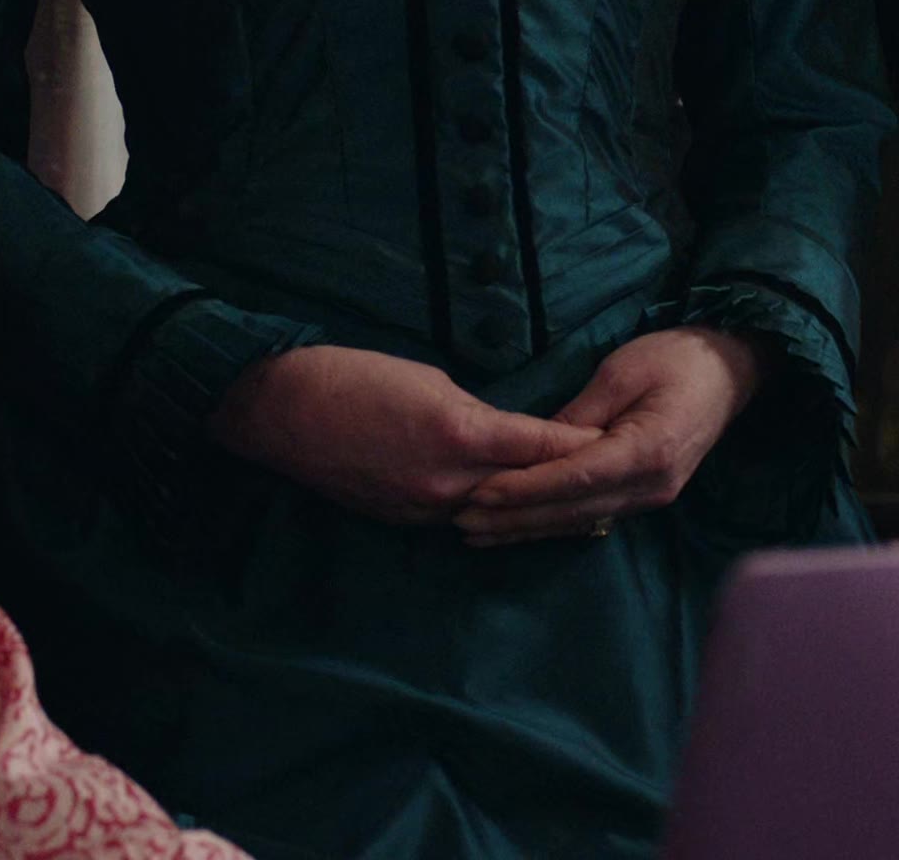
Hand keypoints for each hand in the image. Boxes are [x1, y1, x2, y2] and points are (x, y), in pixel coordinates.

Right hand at [207, 346, 596, 526]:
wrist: (282, 411)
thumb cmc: (354, 375)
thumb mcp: (429, 378)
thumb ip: (475, 414)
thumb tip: (500, 432)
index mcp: (462, 434)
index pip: (542, 447)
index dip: (581, 446)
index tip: (616, 441)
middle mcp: (450, 482)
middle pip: (526, 490)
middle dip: (564, 484)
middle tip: (606, 479)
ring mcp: (424, 509)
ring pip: (494, 514)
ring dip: (527, 508)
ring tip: (567, 502)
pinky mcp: (402, 521)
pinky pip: (456, 519)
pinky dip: (482, 512)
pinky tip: (502, 508)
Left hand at [450, 327, 764, 547]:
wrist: (729, 371)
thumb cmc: (676, 358)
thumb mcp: (621, 371)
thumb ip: (579, 414)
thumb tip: (534, 444)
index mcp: (648, 451)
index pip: (576, 477)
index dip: (526, 488)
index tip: (482, 492)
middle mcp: (650, 486)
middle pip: (573, 509)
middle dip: (516, 516)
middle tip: (462, 520)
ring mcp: (650, 497)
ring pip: (579, 520)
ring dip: (527, 527)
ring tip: (476, 531)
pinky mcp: (644, 497)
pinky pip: (592, 515)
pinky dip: (552, 522)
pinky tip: (518, 528)